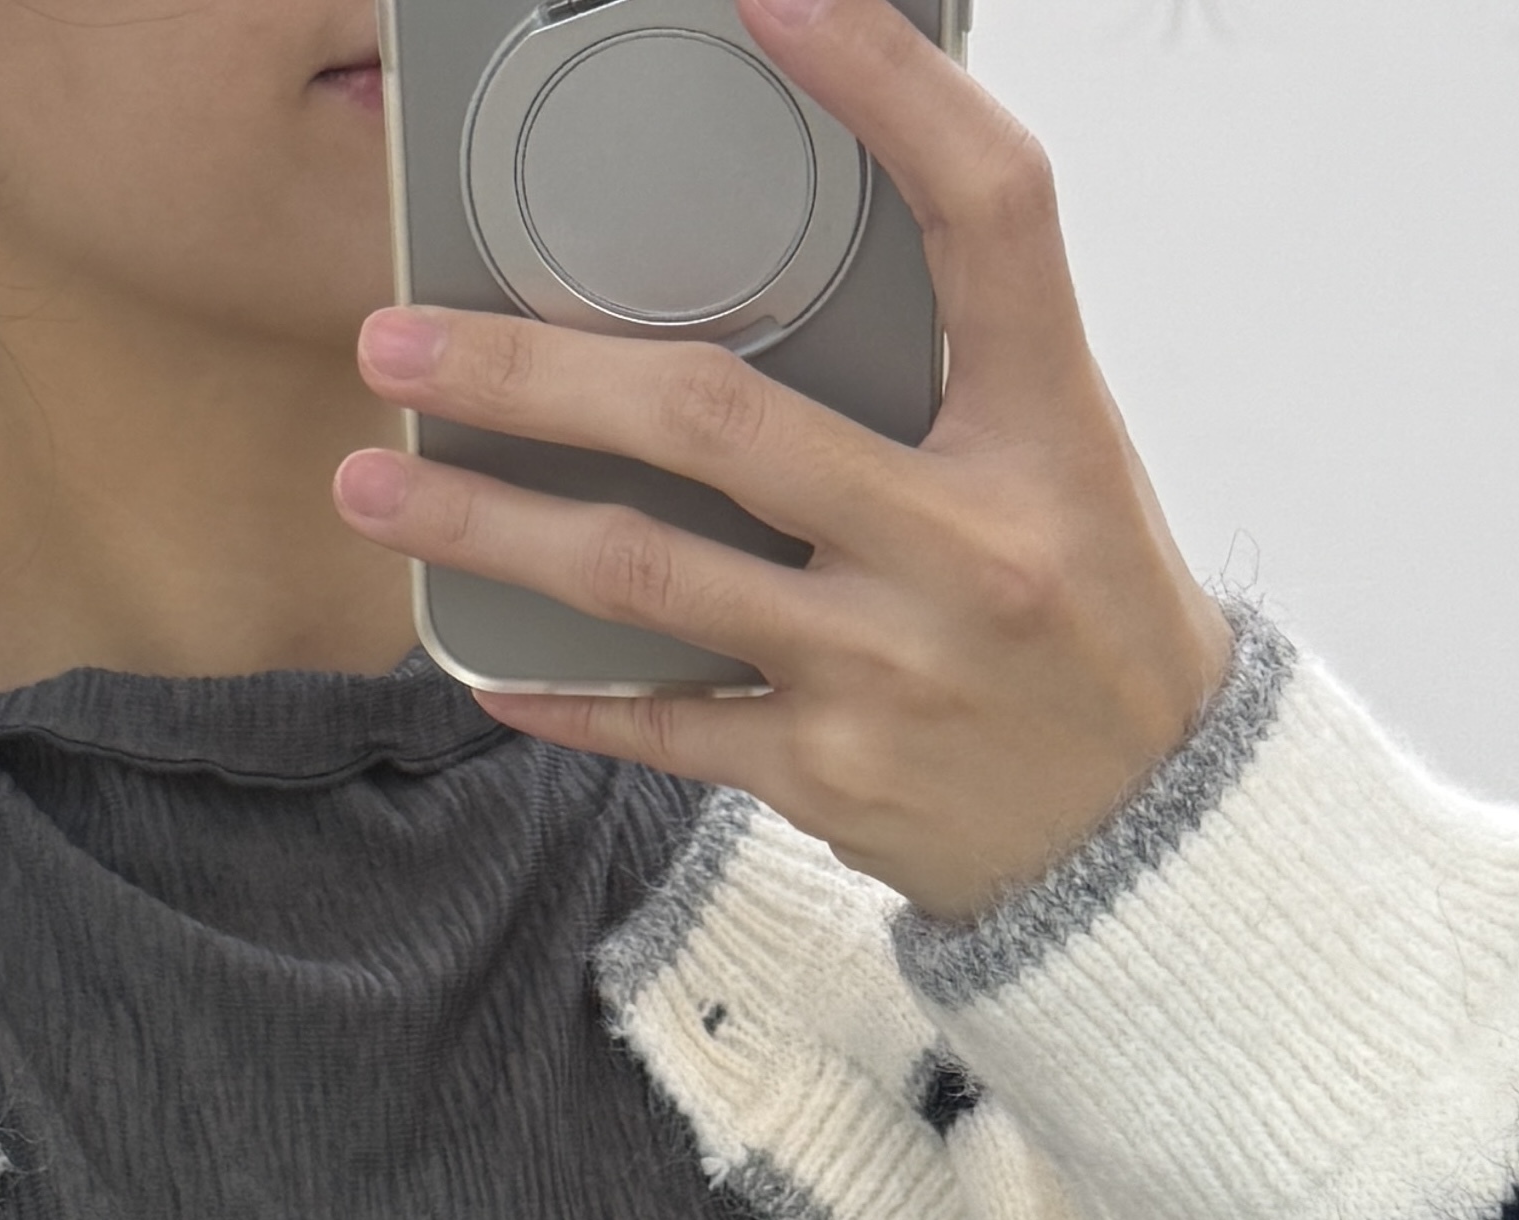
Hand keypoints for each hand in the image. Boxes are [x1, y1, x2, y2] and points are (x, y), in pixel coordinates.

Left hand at [333, 0, 1239, 932]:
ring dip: (486, 533)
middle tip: (402, 338)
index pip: (987, 211)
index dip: (886, 87)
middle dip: (532, 376)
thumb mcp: (1061, 455)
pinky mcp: (830, 777)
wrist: (1143, 833)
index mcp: (1047, 425)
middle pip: (717, 419)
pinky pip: (662, 725)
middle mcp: (966, 546)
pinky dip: (563, 694)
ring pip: (647, 578)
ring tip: (374, 486)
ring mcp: (889, 670)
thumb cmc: (1081, 616)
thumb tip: (768, 255)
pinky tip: (481, 662)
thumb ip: (943, 357)